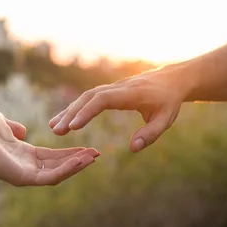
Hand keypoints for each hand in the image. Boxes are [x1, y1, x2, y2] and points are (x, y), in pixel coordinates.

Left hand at [0, 107, 98, 185]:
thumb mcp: (0, 122)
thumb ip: (13, 127)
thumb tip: (21, 131)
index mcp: (20, 154)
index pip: (50, 156)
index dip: (69, 152)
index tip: (88, 146)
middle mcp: (23, 167)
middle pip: (57, 166)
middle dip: (78, 160)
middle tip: (98, 153)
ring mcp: (23, 174)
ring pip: (57, 174)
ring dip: (76, 166)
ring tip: (94, 156)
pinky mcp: (23, 178)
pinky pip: (50, 177)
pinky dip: (67, 169)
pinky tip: (81, 159)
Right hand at [49, 69, 184, 152]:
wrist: (172, 79)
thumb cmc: (169, 101)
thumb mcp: (165, 120)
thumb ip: (150, 134)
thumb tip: (133, 148)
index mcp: (130, 94)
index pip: (103, 100)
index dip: (86, 112)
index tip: (73, 127)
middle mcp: (118, 87)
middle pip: (89, 97)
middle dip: (71, 113)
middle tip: (56, 130)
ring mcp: (112, 87)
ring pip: (86, 96)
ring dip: (70, 110)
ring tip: (54, 126)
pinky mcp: (110, 90)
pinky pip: (90, 97)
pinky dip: (76, 107)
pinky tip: (66, 119)